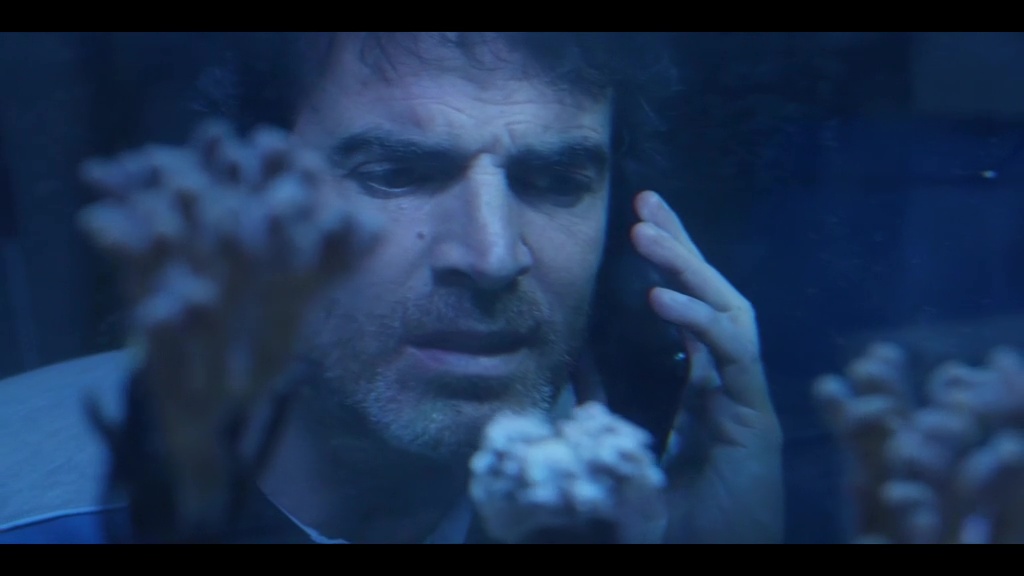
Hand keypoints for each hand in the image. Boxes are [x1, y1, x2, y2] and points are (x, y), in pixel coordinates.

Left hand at [628, 190, 782, 542]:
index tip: (641, 220)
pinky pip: (733, 356)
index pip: (691, 310)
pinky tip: (660, 297)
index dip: (671, 263)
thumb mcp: (623, 452)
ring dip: (690, 268)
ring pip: (729, 312)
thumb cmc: (676, 522)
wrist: (715, 563)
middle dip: (683, 247)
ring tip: (647, 232)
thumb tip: (572, 361)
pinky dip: (700, 321)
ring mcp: (746, 399)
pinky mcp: (755, 422)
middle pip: (714, 297)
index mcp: (706, 391)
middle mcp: (730, 386)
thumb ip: (604, 406)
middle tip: (646, 202)